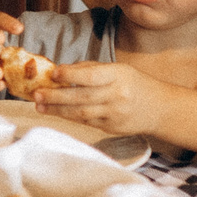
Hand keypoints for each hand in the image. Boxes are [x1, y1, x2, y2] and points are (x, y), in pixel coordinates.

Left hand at [32, 58, 164, 138]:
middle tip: (36, 95)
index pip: (91, 75)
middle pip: (81, 97)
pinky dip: (70, 117)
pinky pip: (86, 121)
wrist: (159, 108)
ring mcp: (114, 113)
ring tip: (40, 106)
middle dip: (55, 96)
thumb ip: (91, 69)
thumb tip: (62, 70)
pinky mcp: (111, 127)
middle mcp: (116, 95)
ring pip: (80, 113)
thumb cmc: (134, 84)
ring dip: (57, 110)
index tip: (53, 73)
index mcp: (118, 75)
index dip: (70, 75)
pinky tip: (57, 113)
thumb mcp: (118, 69)